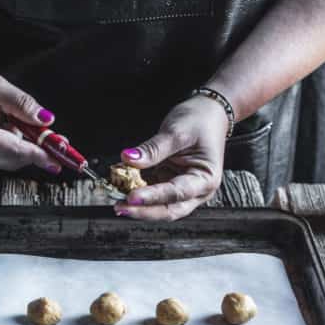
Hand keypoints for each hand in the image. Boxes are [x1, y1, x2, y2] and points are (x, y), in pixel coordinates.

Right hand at [0, 54, 60, 172]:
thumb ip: (21, 103)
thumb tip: (45, 120)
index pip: (15, 150)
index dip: (39, 155)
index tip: (57, 160)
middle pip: (11, 160)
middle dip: (34, 151)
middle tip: (52, 139)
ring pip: (4, 159)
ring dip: (21, 146)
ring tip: (21, 122)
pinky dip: (8, 144)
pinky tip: (7, 125)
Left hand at [114, 96, 227, 219]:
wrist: (208, 114)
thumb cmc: (200, 121)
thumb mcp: (177, 132)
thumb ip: (153, 149)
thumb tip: (129, 159)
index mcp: (206, 179)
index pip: (177, 192)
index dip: (153, 197)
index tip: (132, 197)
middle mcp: (196, 191)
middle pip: (169, 210)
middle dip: (143, 211)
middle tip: (120, 207)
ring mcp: (182, 190)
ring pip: (159, 206)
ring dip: (138, 205)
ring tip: (116, 198)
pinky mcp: (169, 184)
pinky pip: (152, 194)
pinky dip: (137, 192)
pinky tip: (121, 188)